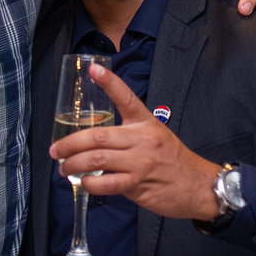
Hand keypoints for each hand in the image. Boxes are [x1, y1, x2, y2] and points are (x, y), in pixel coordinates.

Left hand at [50, 64, 219, 220]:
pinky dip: (89, 183)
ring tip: (63, 168)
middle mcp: (142, 139)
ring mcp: (140, 162)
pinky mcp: (138, 184)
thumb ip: (129, 134)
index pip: (127, 98)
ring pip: (97, 159)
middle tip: (55, 150)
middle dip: (69, 143)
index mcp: (146, 122)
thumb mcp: (156, 135)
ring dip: (73, 164)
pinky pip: (106, 183)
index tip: (93, 70)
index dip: (110, 83)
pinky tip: (84, 183)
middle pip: (97, 136)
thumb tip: (96, 142)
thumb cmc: (174, 160)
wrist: (199, 185)